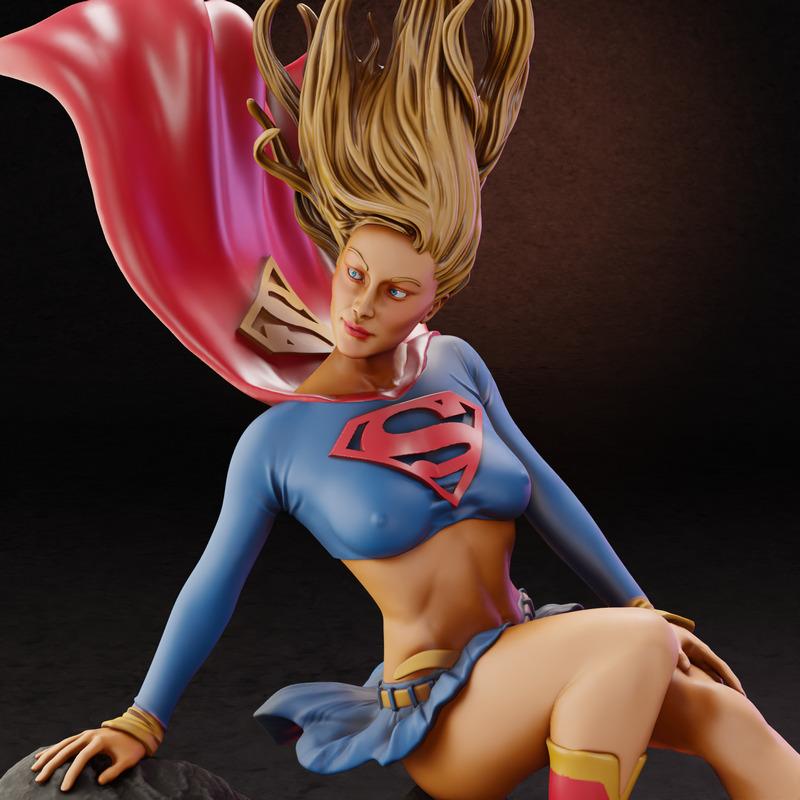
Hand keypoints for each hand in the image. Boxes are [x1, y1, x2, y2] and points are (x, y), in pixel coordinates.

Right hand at [31, 728, 145, 791]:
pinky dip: (52, 749)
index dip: (72, 773)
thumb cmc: (132, 748)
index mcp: (100, 741)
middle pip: (67, 749)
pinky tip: (40, 755)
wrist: (137, 730)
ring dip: (48, 756)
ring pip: (62, 744)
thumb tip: (99, 782)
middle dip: (52, 764)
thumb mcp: (128, 761)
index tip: (63, 789)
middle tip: (39, 779)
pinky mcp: (83, 735)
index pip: (82, 758)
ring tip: (34, 768)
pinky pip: (65, 742)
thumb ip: (114, 771)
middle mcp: (90, 735)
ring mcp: (86, 734)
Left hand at [670, 624, 745, 695]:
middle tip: (742, 701)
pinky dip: (708, 682)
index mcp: (701, 649)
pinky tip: (711, 692)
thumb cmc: (665, 635)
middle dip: (731, 684)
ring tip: (730, 700)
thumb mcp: (672, 644)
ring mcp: (696, 658)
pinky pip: (702, 673)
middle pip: (720, 671)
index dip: (731, 679)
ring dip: (721, 684)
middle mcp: (702, 654)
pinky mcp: (689, 661)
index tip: (740, 693)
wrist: (657, 629)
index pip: (721, 666)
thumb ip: (678, 654)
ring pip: (712, 673)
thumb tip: (686, 666)